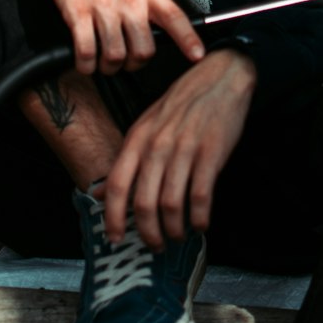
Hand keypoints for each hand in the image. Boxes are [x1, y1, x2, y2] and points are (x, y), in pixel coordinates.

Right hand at [24, 0, 204, 75]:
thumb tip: (152, 10)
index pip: (175, 18)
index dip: (188, 40)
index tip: (196, 55)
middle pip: (144, 50)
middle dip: (136, 64)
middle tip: (127, 62)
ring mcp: (103, 7)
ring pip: (116, 56)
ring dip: (109, 67)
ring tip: (103, 63)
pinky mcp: (77, 12)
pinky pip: (86, 51)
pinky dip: (85, 65)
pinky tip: (83, 61)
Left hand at [99, 47, 256, 249]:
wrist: (221, 77)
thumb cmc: (183, 104)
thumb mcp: (147, 125)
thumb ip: (127, 160)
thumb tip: (101, 191)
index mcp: (138, 139)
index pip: (118, 185)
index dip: (113, 217)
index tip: (116, 238)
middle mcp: (157, 146)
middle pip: (144, 202)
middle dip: (148, 232)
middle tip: (155, 245)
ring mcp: (185, 150)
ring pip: (172, 204)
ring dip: (174, 229)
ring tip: (179, 235)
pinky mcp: (211, 153)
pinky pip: (201, 196)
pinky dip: (200, 217)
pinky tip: (201, 223)